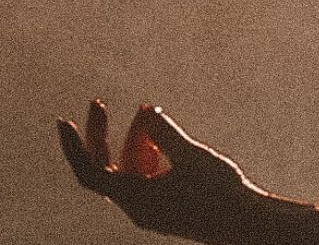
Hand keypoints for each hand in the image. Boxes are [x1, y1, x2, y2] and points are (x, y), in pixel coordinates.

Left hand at [57, 100, 265, 244]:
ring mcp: (150, 206)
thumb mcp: (193, 156)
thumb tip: (147, 113)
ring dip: (133, 138)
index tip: (64, 122)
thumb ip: (166, 134)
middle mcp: (136, 206)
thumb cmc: (221, 191)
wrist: (247, 224)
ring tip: (145, 109)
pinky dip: (148, 153)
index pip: (90, 172)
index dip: (74, 147)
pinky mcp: (165, 204)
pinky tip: (159, 134)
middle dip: (102, 135)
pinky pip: (145, 176)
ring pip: (129, 168)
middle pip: (106, 167)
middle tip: (98, 102)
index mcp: (134, 199)